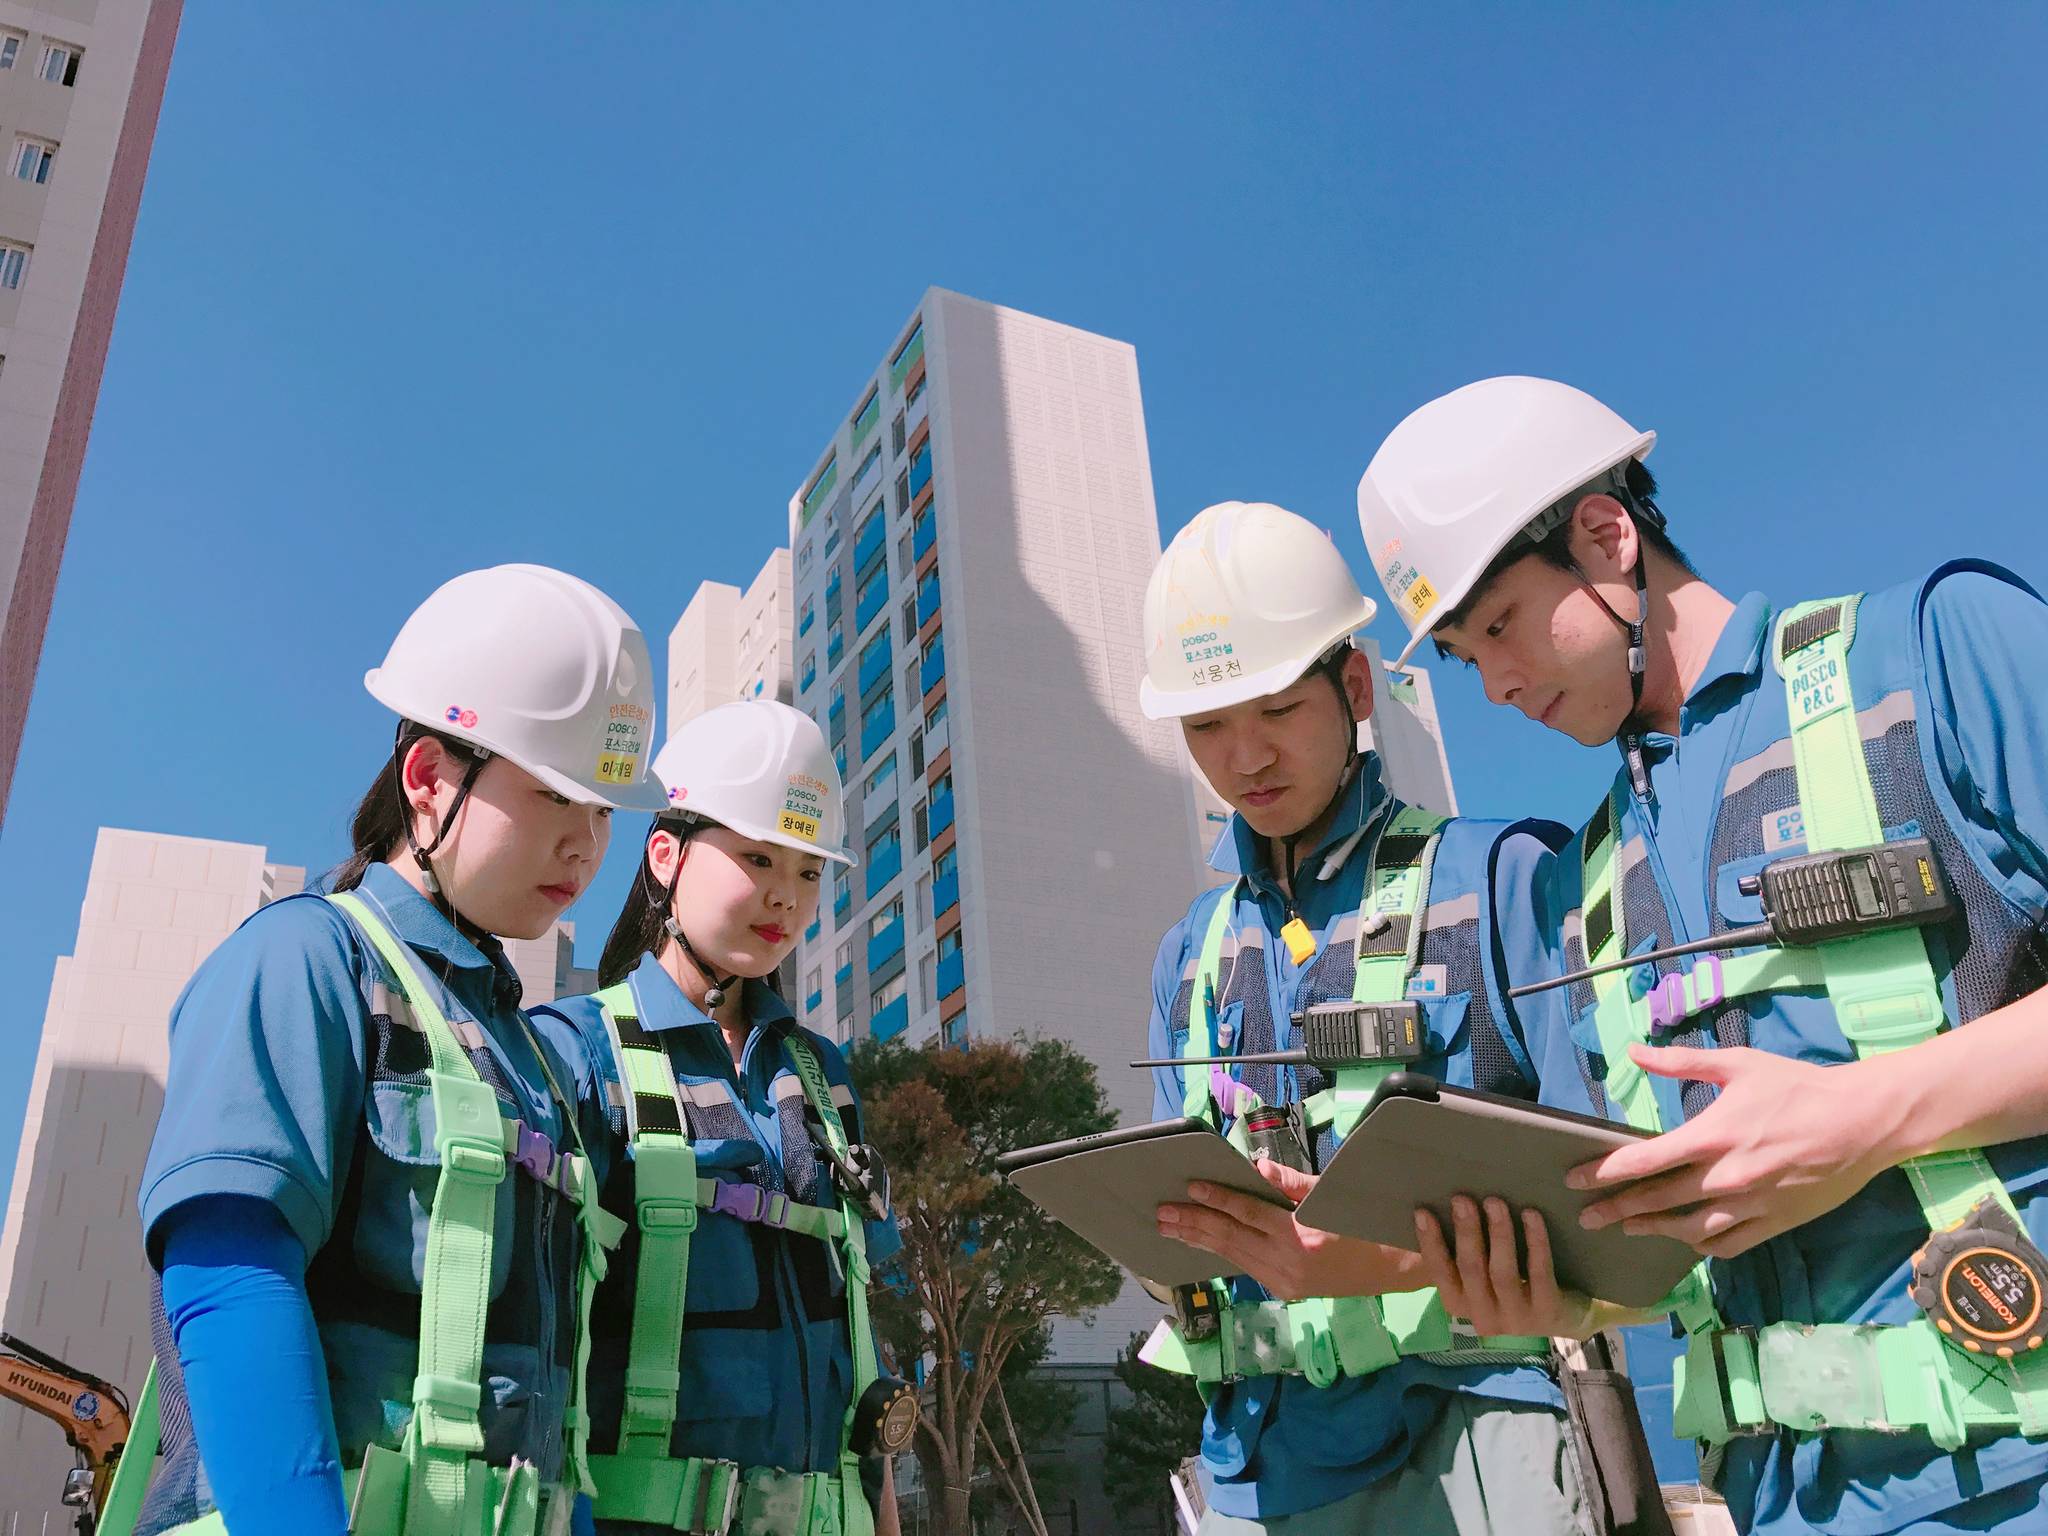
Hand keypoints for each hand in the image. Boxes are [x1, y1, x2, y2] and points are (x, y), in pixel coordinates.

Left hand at [1157, 1158, 1419, 1300]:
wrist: (1395, 1269)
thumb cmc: (1364, 1225)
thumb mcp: (1329, 1197)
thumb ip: (1289, 1185)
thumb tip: (1254, 1168)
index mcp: (1301, 1238)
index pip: (1249, 1215)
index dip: (1218, 1199)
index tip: (1191, 1187)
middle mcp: (1288, 1265)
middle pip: (1231, 1239)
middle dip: (1194, 1223)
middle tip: (1162, 1213)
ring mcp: (1285, 1283)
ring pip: (1233, 1256)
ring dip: (1199, 1240)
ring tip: (1169, 1228)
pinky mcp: (1284, 1291)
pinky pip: (1246, 1267)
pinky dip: (1221, 1253)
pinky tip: (1201, 1243)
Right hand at [1415, 1196, 1603, 1339]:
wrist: (1567, 1317)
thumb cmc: (1516, 1286)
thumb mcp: (1484, 1278)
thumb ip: (1462, 1255)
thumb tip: (1435, 1210)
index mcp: (1461, 1306)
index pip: (1440, 1273)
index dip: (1430, 1243)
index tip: (1423, 1212)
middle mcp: (1484, 1318)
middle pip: (1471, 1270)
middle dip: (1466, 1232)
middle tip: (1462, 1199)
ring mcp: (1516, 1319)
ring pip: (1502, 1272)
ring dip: (1498, 1233)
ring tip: (1495, 1202)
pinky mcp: (1547, 1312)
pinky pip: (1538, 1272)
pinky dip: (1534, 1241)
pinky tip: (1531, 1215)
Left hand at [1567, 1044, 1897, 1257]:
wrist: (1862, 1120)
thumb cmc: (1797, 1087)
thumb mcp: (1737, 1064)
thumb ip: (1680, 1062)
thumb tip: (1633, 1052)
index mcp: (1711, 1136)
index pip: (1644, 1161)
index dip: (1603, 1173)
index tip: (1574, 1179)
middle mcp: (1726, 1177)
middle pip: (1657, 1200)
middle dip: (1616, 1209)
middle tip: (1586, 1216)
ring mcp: (1751, 1205)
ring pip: (1688, 1229)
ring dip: (1652, 1230)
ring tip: (1626, 1229)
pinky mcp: (1775, 1222)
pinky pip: (1728, 1243)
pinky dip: (1701, 1245)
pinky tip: (1684, 1241)